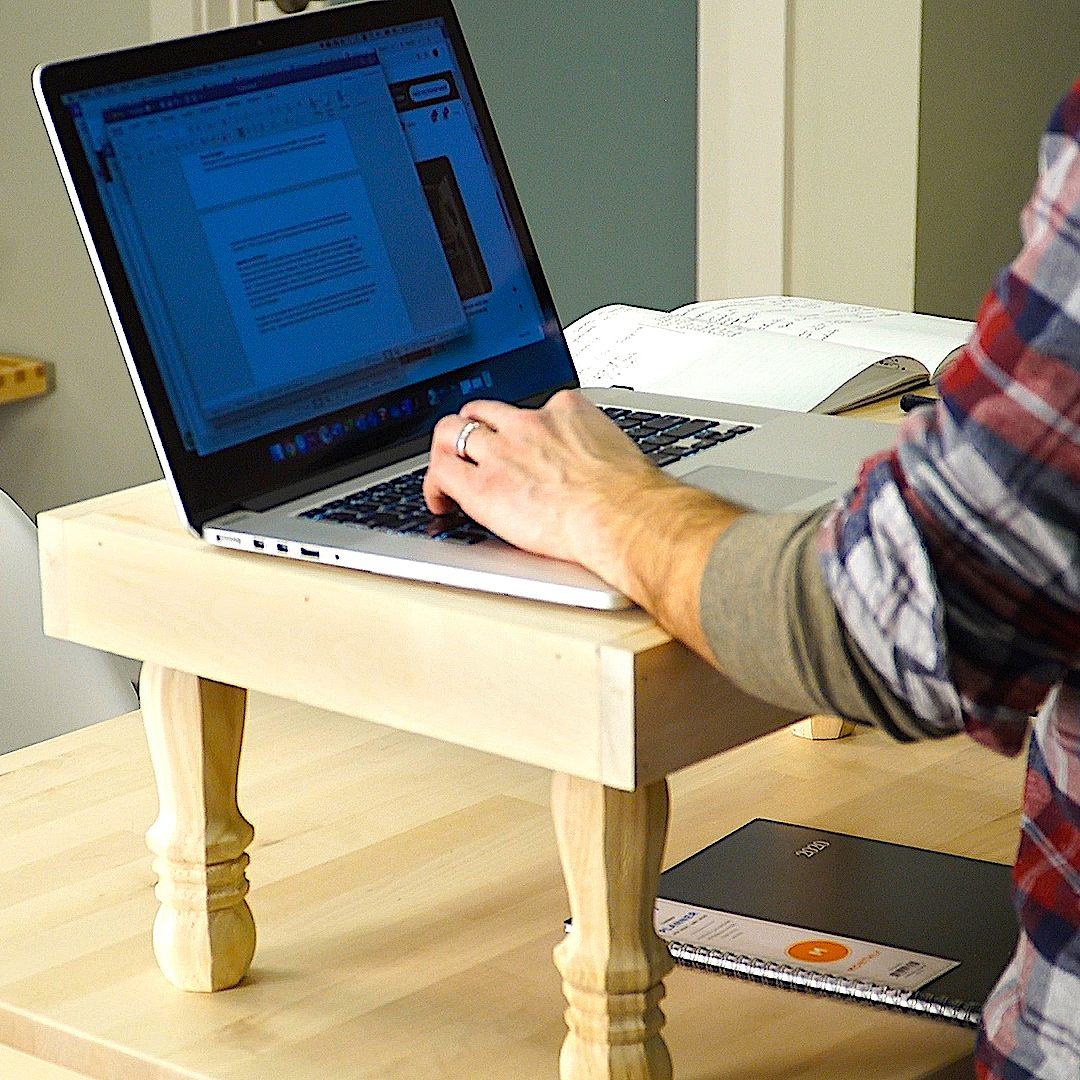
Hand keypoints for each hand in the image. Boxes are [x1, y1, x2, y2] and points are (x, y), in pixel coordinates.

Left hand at [423, 390, 671, 586]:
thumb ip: (599, 452)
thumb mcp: (620, 454)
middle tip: (472, 450)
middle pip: (482, 410)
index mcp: (566, 411)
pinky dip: (434, 487)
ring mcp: (501, 452)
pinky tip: (441, 502)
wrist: (624, 518)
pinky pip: (441, 473)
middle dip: (472, 428)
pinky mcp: (483, 485)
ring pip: (452, 432)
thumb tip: (606, 471)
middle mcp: (528, 423)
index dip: (517, 425)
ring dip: (447, 450)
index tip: (519, 440)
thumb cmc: (632, 498)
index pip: (531, 405)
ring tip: (448, 470)